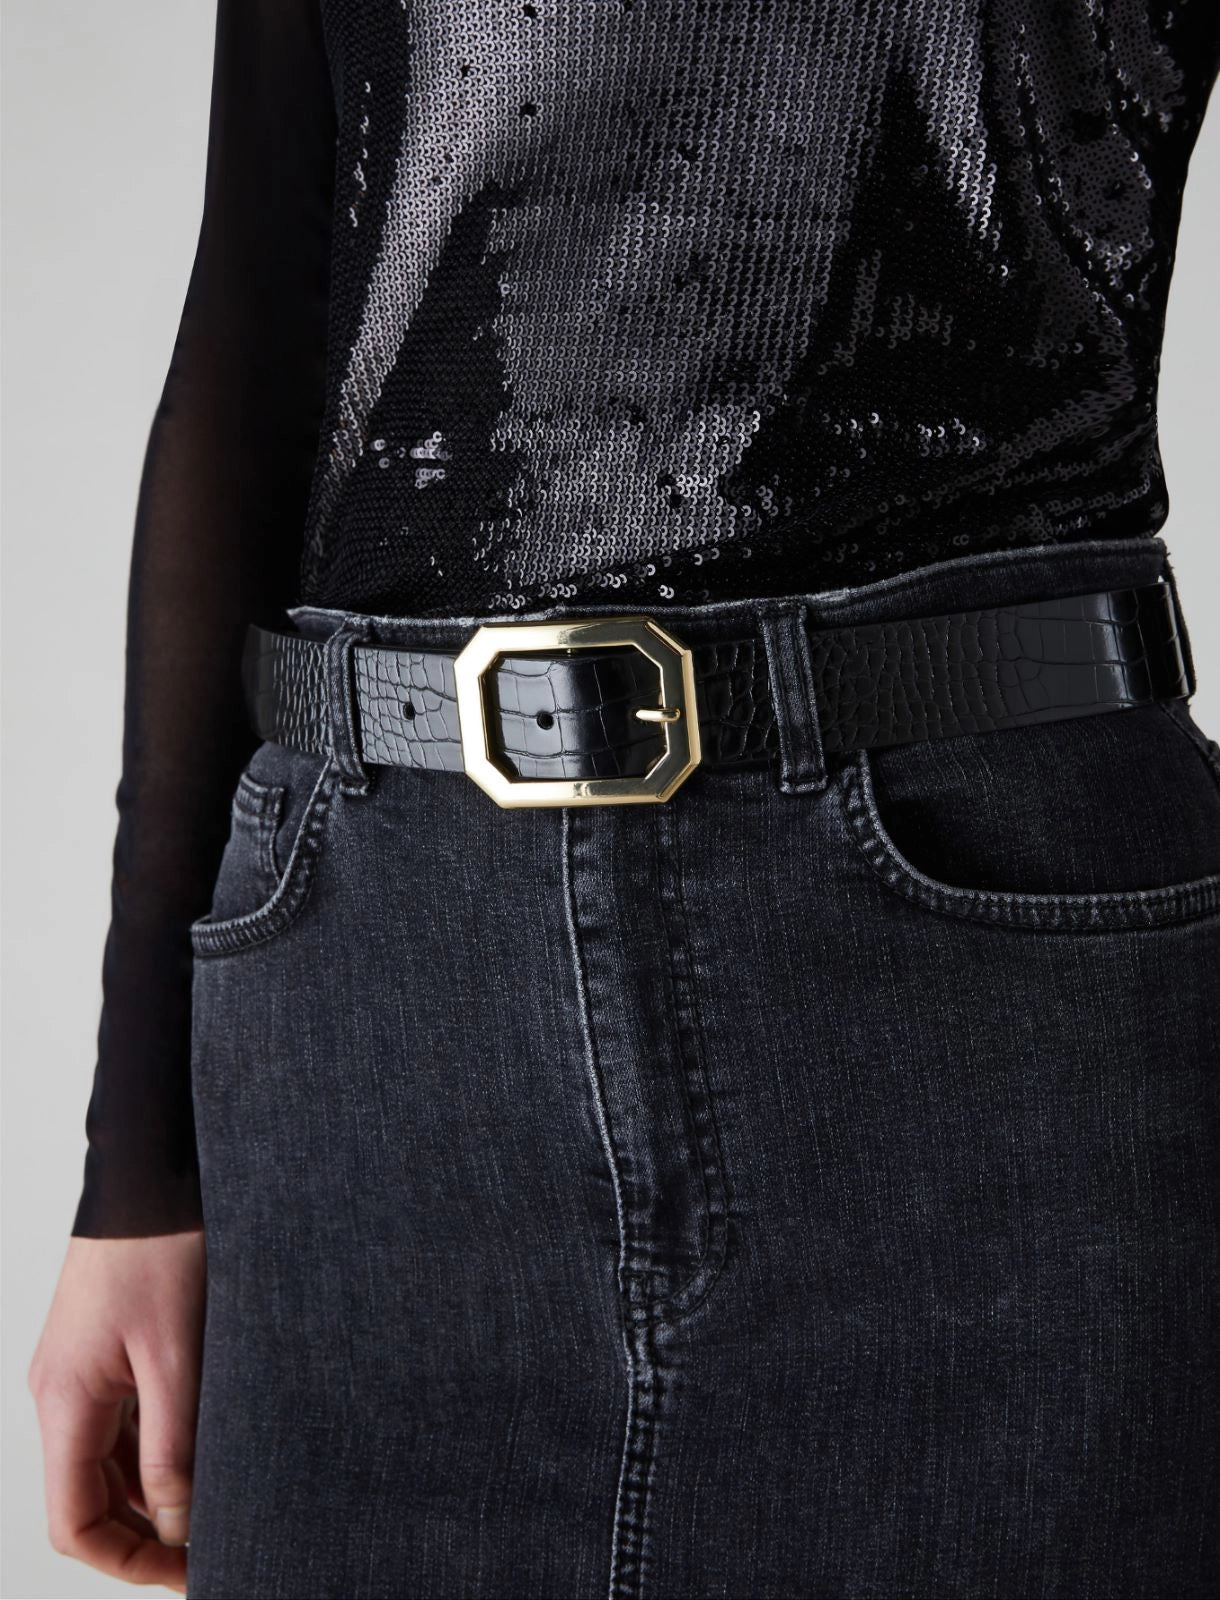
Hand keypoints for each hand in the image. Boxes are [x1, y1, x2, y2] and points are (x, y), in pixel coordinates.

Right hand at [28, 1231, 206, 1594]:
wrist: (152, 1173)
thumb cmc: (161, 1249)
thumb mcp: (178, 1357)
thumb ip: (174, 1446)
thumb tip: (179, 1523)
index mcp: (65, 1402)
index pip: (75, 1522)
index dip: (129, 1561)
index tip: (190, 1572)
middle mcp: (59, 1394)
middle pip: (90, 1499)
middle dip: (147, 1533)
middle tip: (215, 1545)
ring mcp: (77, 1372)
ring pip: (108, 1463)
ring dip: (154, 1490)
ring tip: (221, 1499)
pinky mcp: (101, 1350)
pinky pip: (121, 1422)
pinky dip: (156, 1447)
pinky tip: (206, 1448)